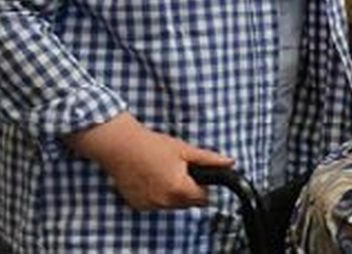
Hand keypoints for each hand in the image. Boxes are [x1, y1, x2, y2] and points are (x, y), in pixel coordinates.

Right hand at [66, 113, 234, 210]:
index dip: (203, 186)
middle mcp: (164, 201)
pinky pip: (156, 204)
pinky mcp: (138, 205)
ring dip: (173, 194)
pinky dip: (157, 196)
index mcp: (179, 189)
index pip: (203, 198)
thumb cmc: (152, 146)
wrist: (121, 147)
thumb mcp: (184, 150)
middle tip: (178, 170)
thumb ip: (209, 159)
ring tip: (164, 172)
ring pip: (172, 205)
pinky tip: (152, 179)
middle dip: (188, 189)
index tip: (196, 175)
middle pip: (188, 203)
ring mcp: (150, 205)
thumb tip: (231, 162)